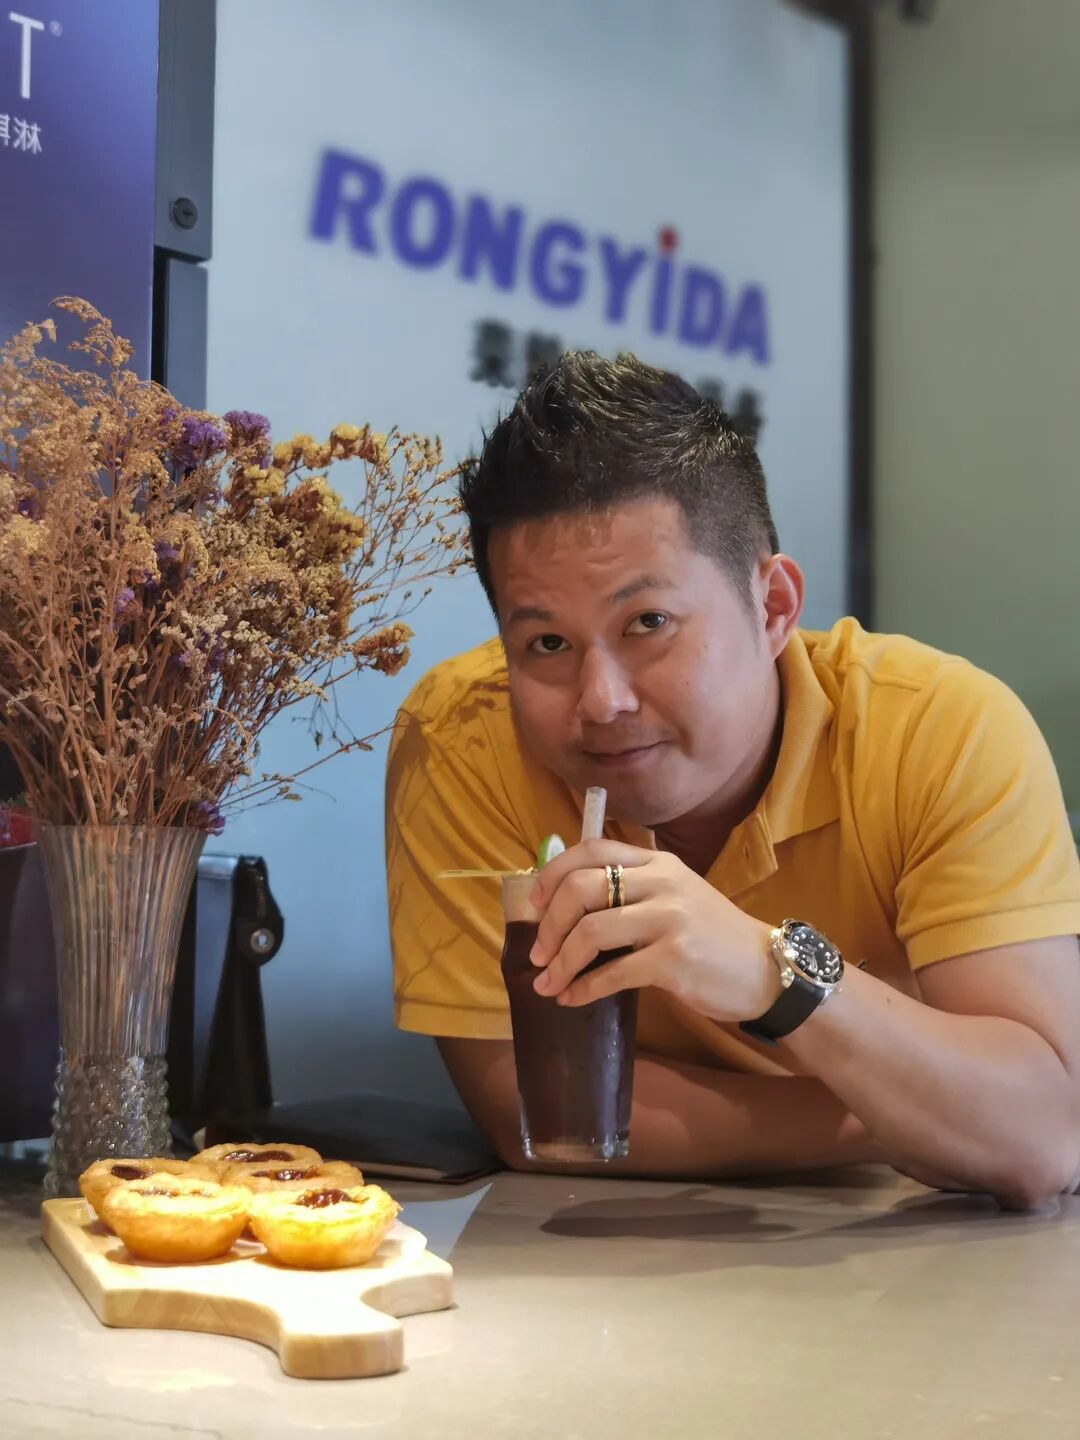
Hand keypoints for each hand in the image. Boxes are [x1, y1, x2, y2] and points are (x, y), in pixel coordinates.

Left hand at [528, 839, 779, 1021]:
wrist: (766, 970)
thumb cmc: (714, 937)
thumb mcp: (677, 895)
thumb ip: (633, 890)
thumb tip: (567, 907)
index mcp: (658, 863)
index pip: (591, 849)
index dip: (553, 873)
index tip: (534, 902)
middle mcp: (662, 883)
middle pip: (581, 888)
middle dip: (548, 924)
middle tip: (538, 953)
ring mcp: (669, 919)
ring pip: (590, 932)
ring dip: (560, 961)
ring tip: (547, 982)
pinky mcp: (673, 959)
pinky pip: (612, 973)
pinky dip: (583, 988)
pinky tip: (572, 999)